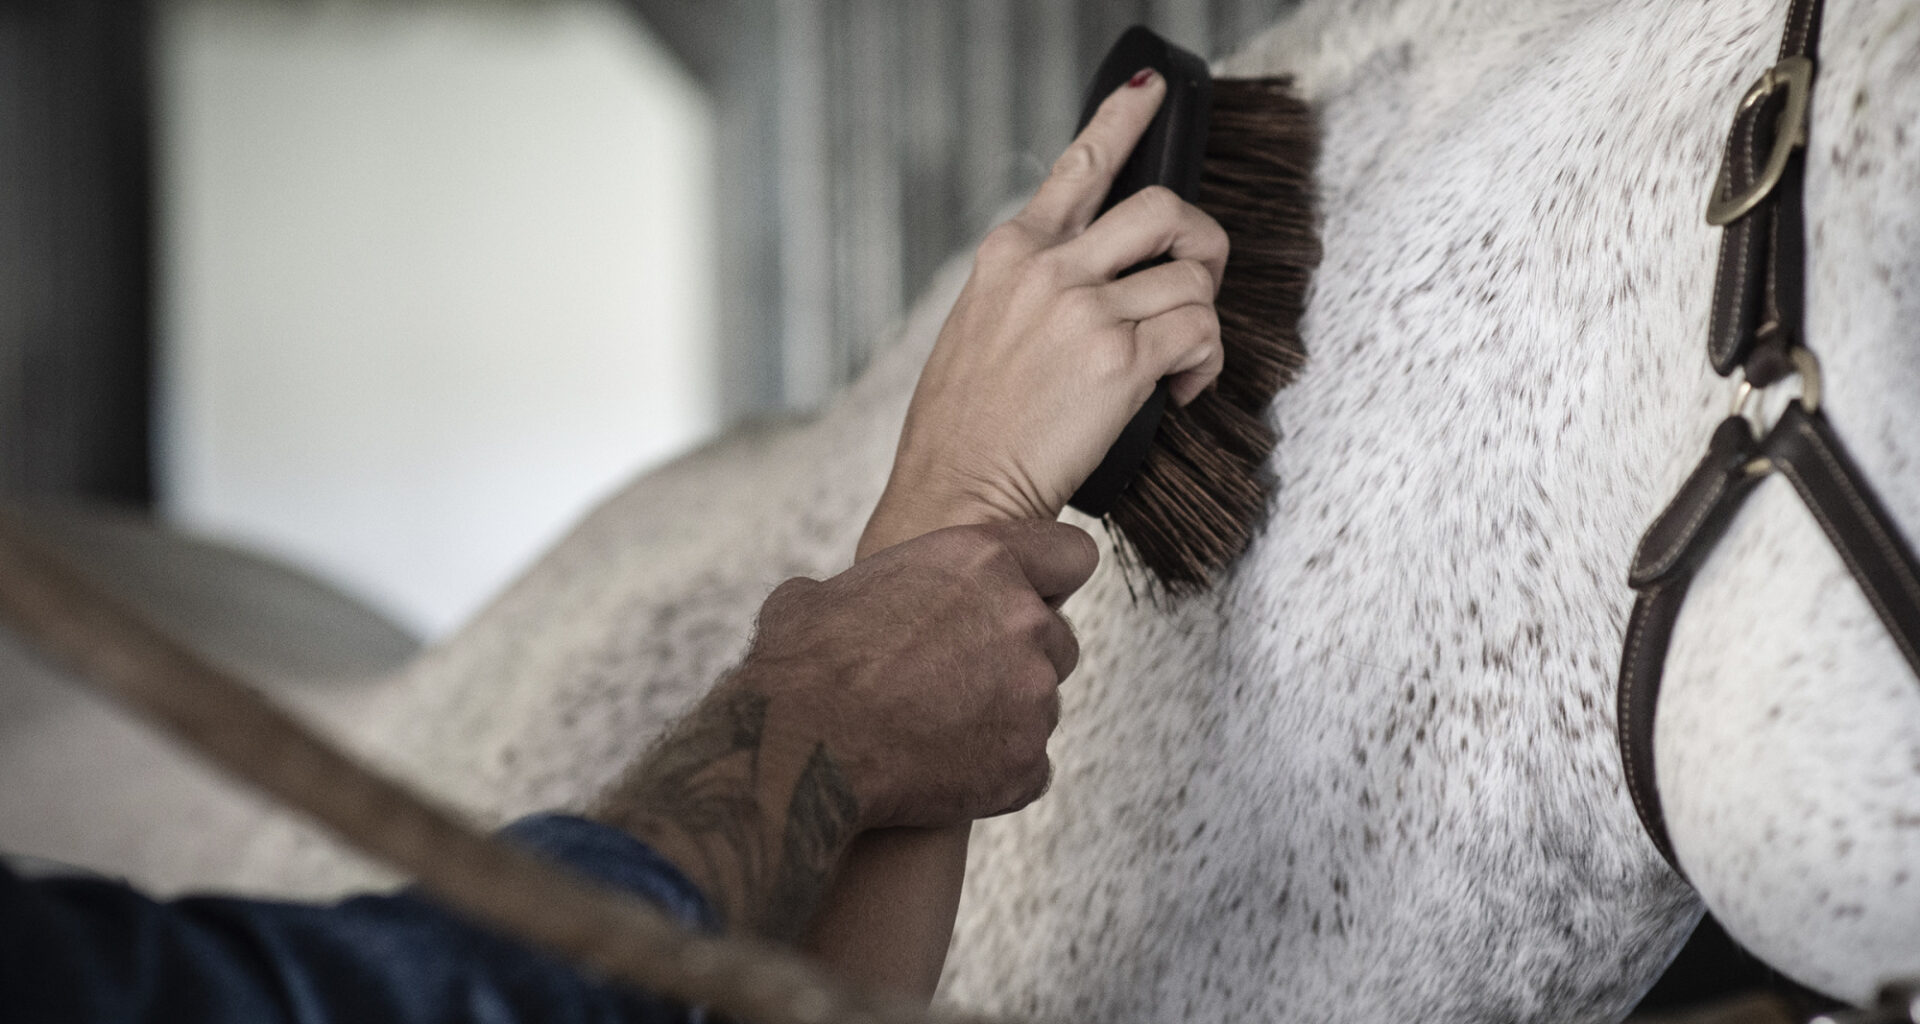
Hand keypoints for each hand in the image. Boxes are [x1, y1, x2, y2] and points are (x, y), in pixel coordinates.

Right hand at [593, 520, 1094, 938]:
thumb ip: (877, 586)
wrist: (798, 749)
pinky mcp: (1026, 761)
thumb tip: (847, 600)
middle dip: (1021, 660)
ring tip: (935, 731)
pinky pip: (1029, 766)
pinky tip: (941, 770)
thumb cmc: (803, 666)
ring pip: (1042, 706)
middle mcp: (1022, 619)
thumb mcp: (828, 592)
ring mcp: (1032, 695)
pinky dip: (995, 773)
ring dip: (1004, 717)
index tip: (1030, 601)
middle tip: (958, 682)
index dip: (1051, 580)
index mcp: (981, 559)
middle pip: (1059, 640)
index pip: (1072, 555)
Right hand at [865, 69, 1229, 553]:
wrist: (956, 493)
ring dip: (1203, 317)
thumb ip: (1033, 287)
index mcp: (1010, 254)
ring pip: (1191, 276)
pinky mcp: (1121, 360)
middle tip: (1194, 284)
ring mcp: (1086, 310)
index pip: (1077, 168)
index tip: (1149, 91)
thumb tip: (1098, 279)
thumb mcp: (980, 328)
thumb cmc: (965, 429)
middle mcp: (1049, 269)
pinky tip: (1180, 392)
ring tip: (1179, 363)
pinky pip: (1199, 332)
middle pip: (1162, 208)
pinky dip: (1205, 364)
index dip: (1122, 120)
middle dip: (1200, 242)